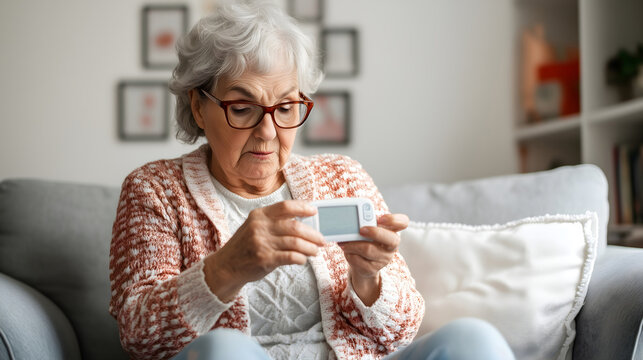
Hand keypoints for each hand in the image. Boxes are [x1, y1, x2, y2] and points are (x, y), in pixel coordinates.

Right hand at [203, 200, 324, 301]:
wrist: (226, 266)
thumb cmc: (244, 246)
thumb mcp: (254, 227)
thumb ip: (274, 223)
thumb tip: (303, 222)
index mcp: (259, 215)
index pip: (286, 207)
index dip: (303, 208)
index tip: (314, 212)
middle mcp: (260, 226)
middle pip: (295, 226)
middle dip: (313, 234)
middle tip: (321, 240)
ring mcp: (262, 243)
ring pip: (296, 243)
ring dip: (310, 248)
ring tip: (316, 251)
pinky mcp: (264, 259)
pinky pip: (291, 257)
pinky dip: (301, 258)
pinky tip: (303, 260)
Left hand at [339, 213, 408, 305]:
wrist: (361, 264)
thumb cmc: (364, 241)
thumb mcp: (365, 230)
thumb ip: (363, 223)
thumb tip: (352, 222)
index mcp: (391, 230)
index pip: (402, 223)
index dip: (394, 220)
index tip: (381, 219)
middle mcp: (392, 245)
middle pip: (392, 239)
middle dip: (375, 233)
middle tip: (361, 229)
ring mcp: (384, 258)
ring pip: (369, 250)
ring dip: (353, 245)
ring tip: (344, 242)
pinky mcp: (374, 269)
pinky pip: (359, 260)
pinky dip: (349, 254)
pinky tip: (347, 252)